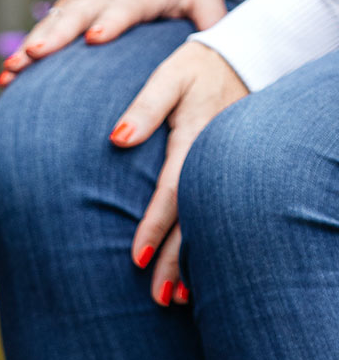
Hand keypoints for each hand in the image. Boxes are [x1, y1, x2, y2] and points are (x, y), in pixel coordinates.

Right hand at [0, 0, 226, 86]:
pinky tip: (8, 78)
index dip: (112, 18)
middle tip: (35, 56)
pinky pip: (46, 30)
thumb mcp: (207, 9)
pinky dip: (27, 53)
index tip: (95, 39)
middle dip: (56, 33)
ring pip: (57, 18)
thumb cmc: (191, 5)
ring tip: (10, 73)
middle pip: (82, 8)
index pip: (128, 1)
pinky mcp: (73, 13)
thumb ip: (210, 23)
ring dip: (31, 46)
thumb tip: (211, 44)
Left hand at [110, 42, 246, 304]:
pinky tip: (193, 277)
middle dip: (175, 261)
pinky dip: (206, 249)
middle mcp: (213, 163)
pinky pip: (217, 218)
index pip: (173, 191)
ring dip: (192, 265)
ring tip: (176, 299)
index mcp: (196, 140)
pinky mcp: (230, 179)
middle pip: (192, 220)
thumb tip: (117, 139)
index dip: (155, 226)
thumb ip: (145, 106)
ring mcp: (226, 173)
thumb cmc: (195, 70)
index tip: (136, 260)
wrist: (242, 60)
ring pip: (208, 225)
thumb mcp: (170, 76)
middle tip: (159, 298)